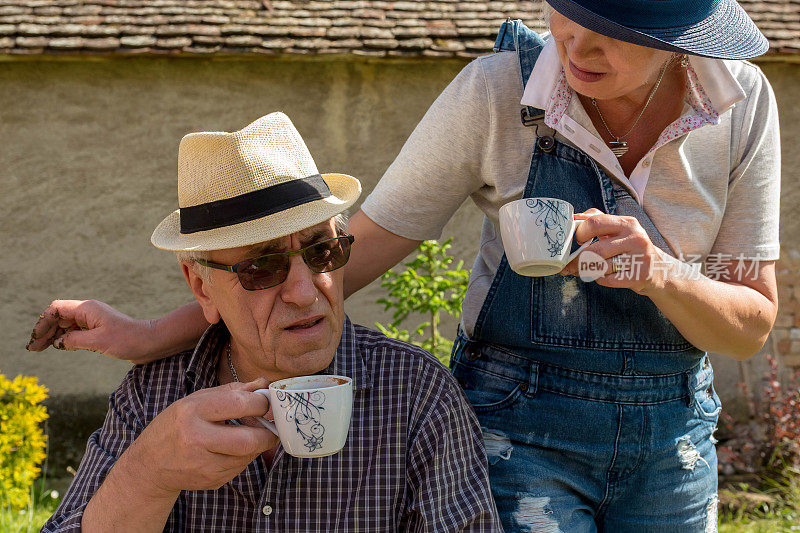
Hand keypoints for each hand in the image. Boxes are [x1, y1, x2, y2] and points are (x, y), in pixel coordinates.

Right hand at [26, 299, 159, 363]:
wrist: (150, 343)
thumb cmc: (127, 340)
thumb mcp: (97, 342)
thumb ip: (73, 340)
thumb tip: (57, 342)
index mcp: (87, 309)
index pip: (57, 309)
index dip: (43, 322)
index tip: (36, 338)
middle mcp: (89, 312)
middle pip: (59, 317)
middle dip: (45, 331)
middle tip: (33, 348)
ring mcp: (94, 321)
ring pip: (67, 325)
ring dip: (53, 336)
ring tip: (40, 349)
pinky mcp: (99, 330)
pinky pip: (76, 331)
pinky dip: (65, 338)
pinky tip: (59, 346)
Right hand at [123, 378, 279, 496]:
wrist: (149, 465)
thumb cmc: (176, 425)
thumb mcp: (197, 400)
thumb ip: (233, 391)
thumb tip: (263, 383)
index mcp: (192, 411)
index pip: (240, 404)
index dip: (261, 403)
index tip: (267, 402)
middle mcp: (195, 439)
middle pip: (249, 440)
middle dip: (267, 433)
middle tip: (272, 425)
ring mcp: (202, 464)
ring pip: (247, 456)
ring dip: (256, 445)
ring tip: (248, 434)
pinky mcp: (210, 481)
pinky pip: (240, 467)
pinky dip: (243, 457)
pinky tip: (231, 449)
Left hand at [560, 208, 676, 293]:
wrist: (659, 270)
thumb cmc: (630, 248)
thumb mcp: (619, 229)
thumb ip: (597, 220)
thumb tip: (574, 217)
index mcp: (627, 223)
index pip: (595, 223)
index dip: (580, 232)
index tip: (576, 241)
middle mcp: (635, 238)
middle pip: (595, 250)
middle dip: (576, 260)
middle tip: (568, 265)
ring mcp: (639, 257)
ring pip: (600, 266)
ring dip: (586, 271)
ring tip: (582, 271)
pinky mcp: (639, 276)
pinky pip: (608, 279)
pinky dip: (600, 279)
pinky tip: (602, 276)